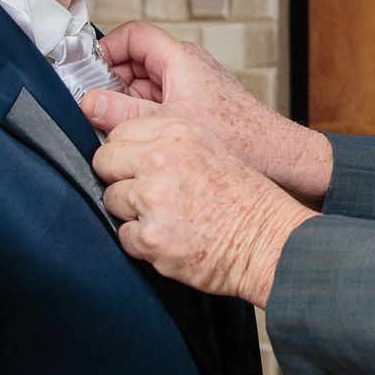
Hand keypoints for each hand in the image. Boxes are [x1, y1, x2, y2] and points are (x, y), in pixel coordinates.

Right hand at [82, 22, 332, 202]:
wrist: (275, 156)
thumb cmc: (235, 137)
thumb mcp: (165, 124)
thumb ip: (122, 112)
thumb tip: (87, 102)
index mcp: (180, 59)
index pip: (134, 35)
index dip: (107, 49)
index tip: (88, 72)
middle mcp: (186, 66)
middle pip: (135, 61)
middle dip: (113, 82)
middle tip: (95, 107)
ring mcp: (191, 85)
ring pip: (145, 84)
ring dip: (127, 103)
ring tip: (115, 127)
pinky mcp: (196, 105)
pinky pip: (159, 101)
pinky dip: (144, 115)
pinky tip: (138, 138)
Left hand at [93, 116, 316, 307]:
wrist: (268, 240)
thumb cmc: (247, 198)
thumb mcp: (211, 147)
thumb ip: (167, 144)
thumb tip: (128, 151)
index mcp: (177, 133)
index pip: (119, 134)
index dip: (125, 153)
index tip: (134, 166)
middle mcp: (160, 161)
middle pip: (105, 162)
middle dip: (119, 179)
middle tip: (145, 193)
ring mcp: (152, 200)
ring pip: (112, 200)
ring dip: (132, 212)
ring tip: (167, 217)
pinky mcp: (150, 236)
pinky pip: (125, 236)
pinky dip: (143, 242)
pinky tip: (171, 238)